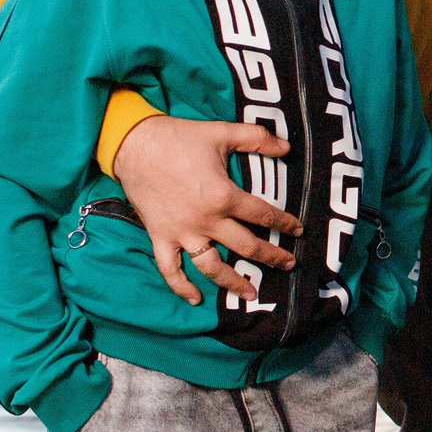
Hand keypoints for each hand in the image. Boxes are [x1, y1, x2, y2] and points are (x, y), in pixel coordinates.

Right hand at [111, 114, 297, 306]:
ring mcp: (182, 233)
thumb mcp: (222, 132)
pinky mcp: (160, 237)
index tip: (297, 230)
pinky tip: (195, 299)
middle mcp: (206, 221)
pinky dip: (181, 287)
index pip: (263, 215)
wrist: (134, 145)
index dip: (284, 223)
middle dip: (271, 257)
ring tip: (250, 294)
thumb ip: (256, 138)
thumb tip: (286, 146)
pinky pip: (170, 269)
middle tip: (287, 265)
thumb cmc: (179, 138)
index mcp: (224, 196)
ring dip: (232, 282)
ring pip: (211, 266)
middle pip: (246, 247)